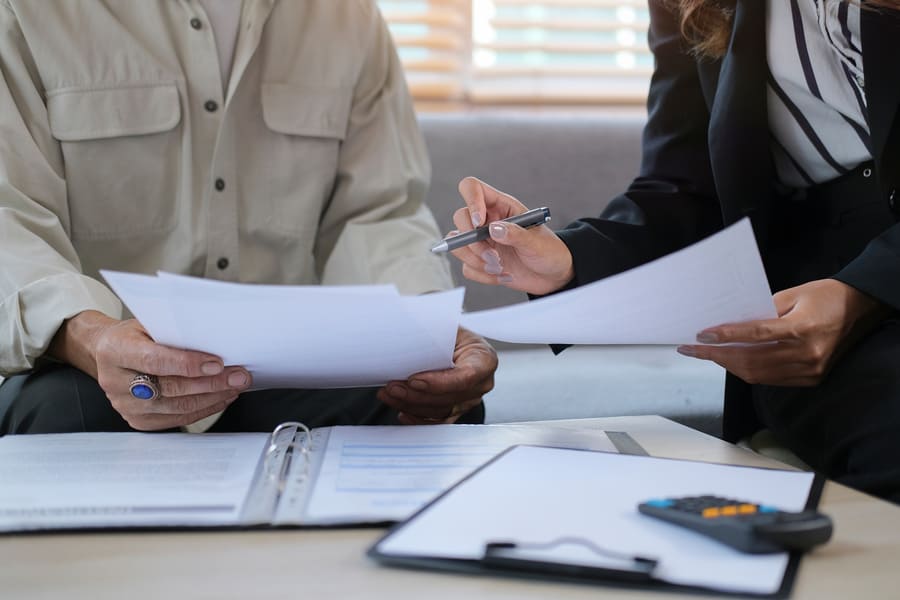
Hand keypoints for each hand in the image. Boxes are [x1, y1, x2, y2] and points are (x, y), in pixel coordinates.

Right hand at [49, 311, 251, 429]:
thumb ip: (173, 333)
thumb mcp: (147, 323)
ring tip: (235, 386)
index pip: (156, 361)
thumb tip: (214, 341)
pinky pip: (177, 419)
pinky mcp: (137, 420)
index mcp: (115, 351)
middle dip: (211, 382)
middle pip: (170, 387)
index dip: (188, 364)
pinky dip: (203, 409)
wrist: (106, 353)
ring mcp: (125, 405)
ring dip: (213, 397)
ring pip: (177, 407)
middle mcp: (115, 381)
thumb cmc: (132, 336)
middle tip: (238, 376)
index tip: (217, 363)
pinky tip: (220, 398)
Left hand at [377, 327, 497, 423]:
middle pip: (449, 397)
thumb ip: (434, 332)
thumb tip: (407, 332)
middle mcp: (481, 383)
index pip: (465, 377)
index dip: (438, 382)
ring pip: (439, 411)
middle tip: (392, 387)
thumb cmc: (453, 333)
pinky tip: (402, 412)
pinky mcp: (457, 410)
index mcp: (484, 359)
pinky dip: (418, 418)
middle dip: (417, 395)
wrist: (458, 343)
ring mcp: (470, 400)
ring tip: (389, 395)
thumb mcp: (448, 326)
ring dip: (411, 405)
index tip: (413, 379)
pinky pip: (437, 421)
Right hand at [449, 177, 574, 294]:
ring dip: (476, 261)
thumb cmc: (549, 251)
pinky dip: (483, 275)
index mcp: (501, 206)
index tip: (479, 223)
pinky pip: (467, 267)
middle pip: (460, 218)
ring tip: (500, 268)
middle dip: (473, 241)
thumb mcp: (537, 242)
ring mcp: (482, 242)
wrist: (553, 275)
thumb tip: (493, 229)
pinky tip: (503, 276)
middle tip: (494, 256)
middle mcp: (487, 221)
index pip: (473, 188)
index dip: (471, 201)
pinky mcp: (480, 261)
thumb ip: (516, 234)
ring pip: (458, 245)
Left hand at [676, 279, 891, 385]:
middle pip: (752, 360)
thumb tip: (728, 324)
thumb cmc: (824, 296)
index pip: (755, 335)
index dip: (726, 336)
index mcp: (803, 328)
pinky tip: (732, 361)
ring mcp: (810, 369)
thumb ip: (761, 311)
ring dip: (729, 365)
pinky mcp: (811, 378)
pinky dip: (748, 371)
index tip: (701, 336)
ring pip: (758, 374)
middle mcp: (807, 353)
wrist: (858, 309)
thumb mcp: (792, 294)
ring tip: (708, 355)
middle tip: (693, 349)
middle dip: (718, 355)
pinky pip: (771, 379)